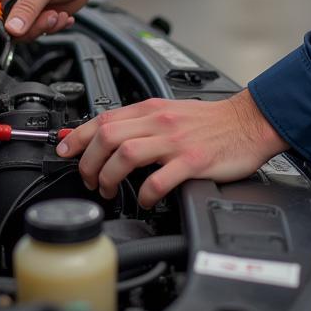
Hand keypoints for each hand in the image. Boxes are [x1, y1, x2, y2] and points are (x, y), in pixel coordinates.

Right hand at [0, 0, 121, 54]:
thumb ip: (28, 7)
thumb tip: (11, 30)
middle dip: (20, 30)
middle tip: (44, 21)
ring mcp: (19, 5)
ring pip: (15, 33)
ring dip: (39, 28)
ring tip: (56, 14)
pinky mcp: (32, 16)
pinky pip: (31, 33)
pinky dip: (48, 29)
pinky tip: (61, 15)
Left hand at [56, 89, 288, 207]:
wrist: (247, 122)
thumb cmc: (210, 121)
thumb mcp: (169, 112)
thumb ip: (141, 124)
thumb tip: (109, 138)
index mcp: (150, 109)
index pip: (103, 118)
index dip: (77, 136)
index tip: (63, 151)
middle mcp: (158, 122)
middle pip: (107, 135)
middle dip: (88, 161)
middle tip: (89, 179)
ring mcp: (175, 141)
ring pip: (125, 153)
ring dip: (109, 176)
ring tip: (110, 191)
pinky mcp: (193, 161)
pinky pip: (159, 179)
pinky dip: (145, 194)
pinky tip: (145, 201)